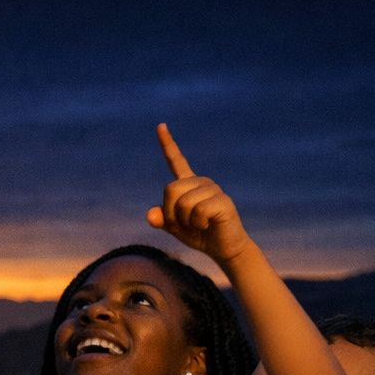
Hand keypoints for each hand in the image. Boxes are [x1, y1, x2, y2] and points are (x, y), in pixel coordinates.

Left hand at [145, 123, 253, 265]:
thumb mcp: (175, 228)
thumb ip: (161, 220)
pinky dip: (198, 224)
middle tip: (185, 223)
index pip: (176, 161)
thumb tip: (150, 215)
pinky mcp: (223, 200)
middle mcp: (201, 182)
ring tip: (199, 224)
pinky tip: (208, 224)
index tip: (160, 125)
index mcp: (189, 184)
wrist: (224, 248)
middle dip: (171, 213)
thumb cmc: (200, 235)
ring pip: (183, 203)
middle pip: (170, 189)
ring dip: (185, 221)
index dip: (167, 144)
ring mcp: (213, 189)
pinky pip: (197, 212)